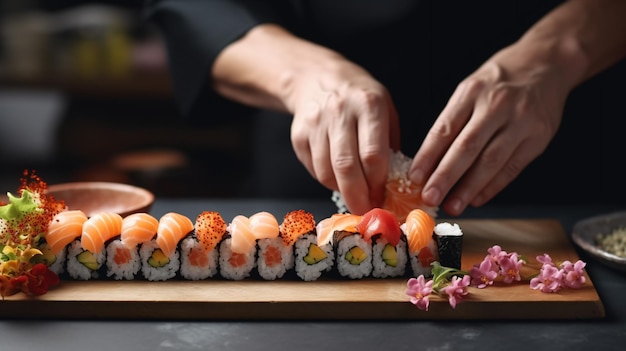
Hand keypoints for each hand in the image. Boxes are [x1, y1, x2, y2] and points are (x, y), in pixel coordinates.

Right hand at [288, 56, 400, 214]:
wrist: (315, 76)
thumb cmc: (359, 97)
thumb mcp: (385, 109)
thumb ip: (390, 144)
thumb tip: (394, 185)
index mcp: (369, 104)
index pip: (373, 154)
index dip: (378, 184)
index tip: (383, 200)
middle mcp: (339, 112)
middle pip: (346, 167)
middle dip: (357, 196)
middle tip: (365, 211)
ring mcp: (315, 123)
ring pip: (326, 171)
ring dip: (341, 190)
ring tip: (353, 194)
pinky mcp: (299, 134)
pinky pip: (313, 168)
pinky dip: (327, 180)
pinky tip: (337, 177)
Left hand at [409, 43, 572, 215]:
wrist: (546, 63)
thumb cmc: (499, 80)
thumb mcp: (470, 89)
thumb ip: (452, 121)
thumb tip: (429, 163)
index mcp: (472, 91)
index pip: (445, 128)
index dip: (428, 155)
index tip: (414, 177)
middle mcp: (497, 105)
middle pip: (467, 147)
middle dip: (446, 176)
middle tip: (429, 197)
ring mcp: (521, 121)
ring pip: (491, 161)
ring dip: (469, 188)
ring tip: (452, 205)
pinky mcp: (539, 137)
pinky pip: (512, 167)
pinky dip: (493, 186)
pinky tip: (477, 199)